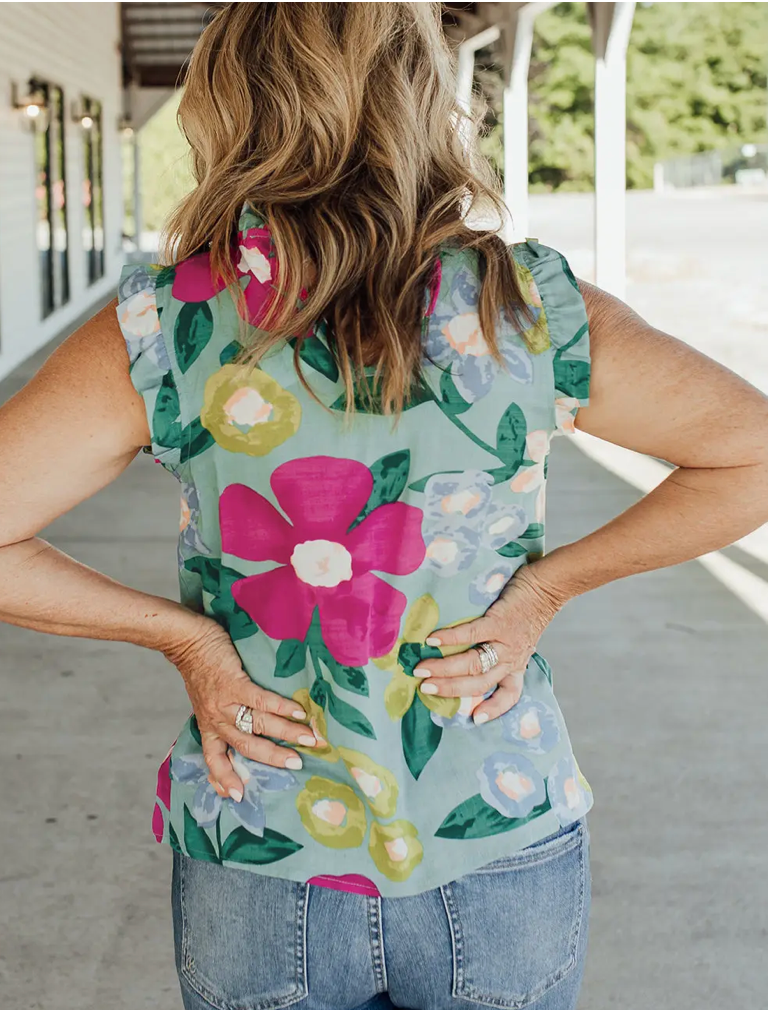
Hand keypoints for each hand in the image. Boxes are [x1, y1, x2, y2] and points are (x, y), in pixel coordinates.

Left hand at [163, 617, 314, 799]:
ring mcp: (225, 702)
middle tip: (297, 764)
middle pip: (246, 746)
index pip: (213, 759)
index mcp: (208, 726)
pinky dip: (282, 707)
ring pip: (258, 725)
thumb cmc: (201, 670)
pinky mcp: (234, 683)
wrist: (188, 641)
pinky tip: (299, 712)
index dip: (224, 778)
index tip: (238, 797)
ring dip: (286, 733)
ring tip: (309, 738)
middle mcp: (216, 719)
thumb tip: (246, 725)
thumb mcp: (205, 701)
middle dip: (273, 758)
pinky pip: (260, 700)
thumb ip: (222, 715)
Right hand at [413, 565, 563, 724]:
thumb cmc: (527, 612)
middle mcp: (511, 659)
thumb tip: (469, 656)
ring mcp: (505, 642)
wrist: (547, 587)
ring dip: (444, 669)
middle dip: (449, 688)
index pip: (509, 695)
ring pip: (473, 664)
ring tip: (421, 669)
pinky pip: (471, 634)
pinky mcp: (499, 622)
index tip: (476, 720)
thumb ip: (500, 650)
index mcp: (516, 665)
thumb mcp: (520, 639)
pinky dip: (450, 638)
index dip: (494, 709)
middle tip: (424, 688)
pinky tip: (432, 640)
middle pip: (479, 683)